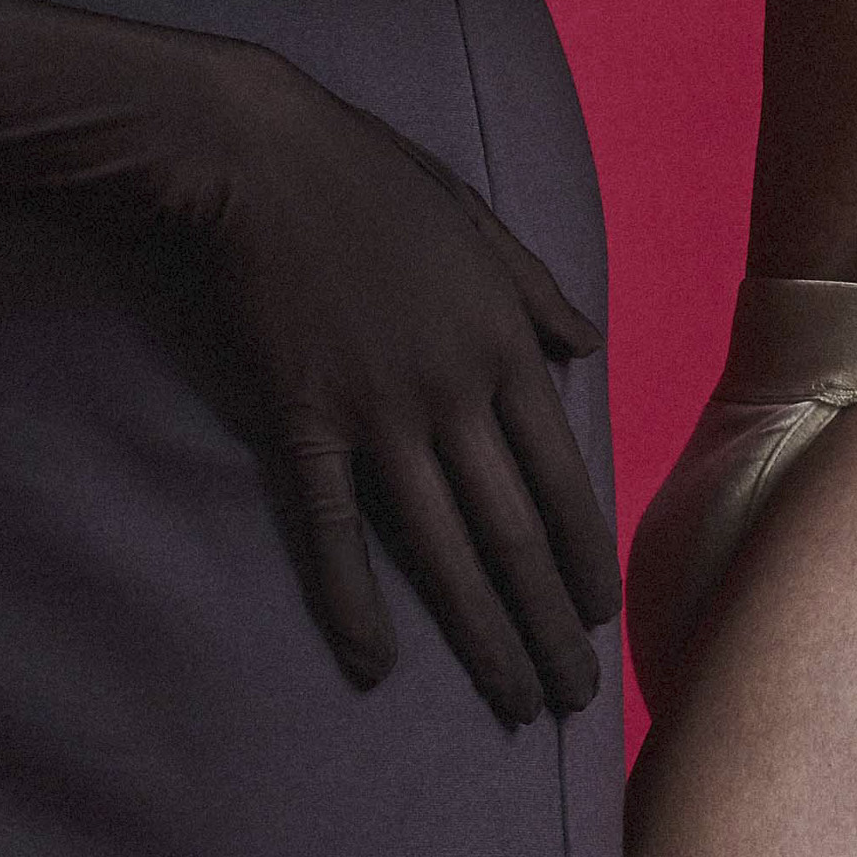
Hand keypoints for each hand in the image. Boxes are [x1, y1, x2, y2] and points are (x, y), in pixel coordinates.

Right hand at [174, 46, 620, 724]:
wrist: (257, 154)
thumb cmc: (369, 177)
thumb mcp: (476, 220)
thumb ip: (537, 291)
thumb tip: (590, 349)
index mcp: (503, 345)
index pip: (562, 478)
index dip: (584, 559)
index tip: (599, 619)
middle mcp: (454, 393)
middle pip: (514, 534)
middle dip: (549, 625)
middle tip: (571, 699)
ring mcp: (379, 412)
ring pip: (443, 549)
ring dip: (482, 635)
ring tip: (511, 702)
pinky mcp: (305, 418)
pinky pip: (335, 526)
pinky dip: (353, 600)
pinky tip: (374, 663)